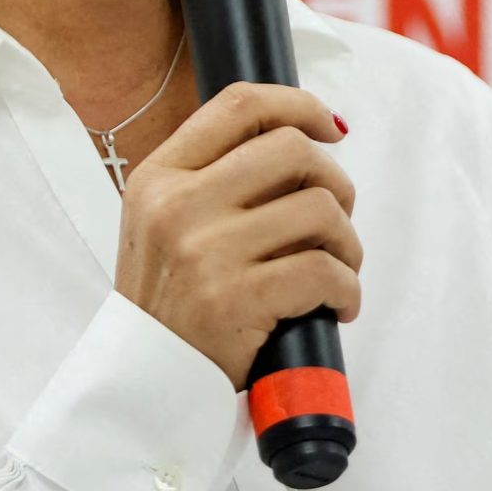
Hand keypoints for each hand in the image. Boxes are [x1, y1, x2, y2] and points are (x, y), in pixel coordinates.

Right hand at [114, 82, 358, 387]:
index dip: (298, 105)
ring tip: (335, 270)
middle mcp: (177, 206)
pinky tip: (336, 306)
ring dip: (346, 243)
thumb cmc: (169, 305)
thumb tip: (302, 138)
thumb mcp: (164, 226)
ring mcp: (206, 252)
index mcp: (159, 178)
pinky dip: (346, 289)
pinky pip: (325, 270)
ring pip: (319, 209)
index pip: (239, 105)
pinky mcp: (236, 300)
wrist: (145, 385)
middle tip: (332, 223)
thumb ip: (215, 180)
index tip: (329, 128)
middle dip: (334, 183)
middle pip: (292, 151)